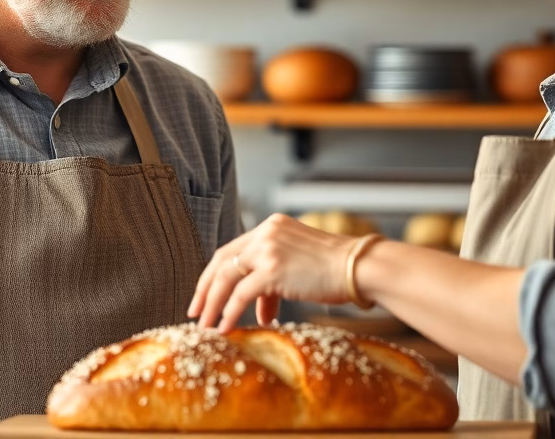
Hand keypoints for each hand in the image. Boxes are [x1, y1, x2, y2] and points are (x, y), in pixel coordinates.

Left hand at [186, 213, 357, 332]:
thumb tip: (260, 310)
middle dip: (205, 288)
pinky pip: (240, 294)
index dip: (215, 273)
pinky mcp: (272, 269)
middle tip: (195, 311)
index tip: (206, 294)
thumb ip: (274, 282)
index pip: (233, 249)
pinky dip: (229, 312)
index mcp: (271, 226)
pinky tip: (225, 327)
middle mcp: (265, 232)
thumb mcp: (298, 267)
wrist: (359, 267)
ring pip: (226, 277)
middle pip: (222, 259)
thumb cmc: (335, 270)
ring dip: (213, 304)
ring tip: (206, 326)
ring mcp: (268, 248)